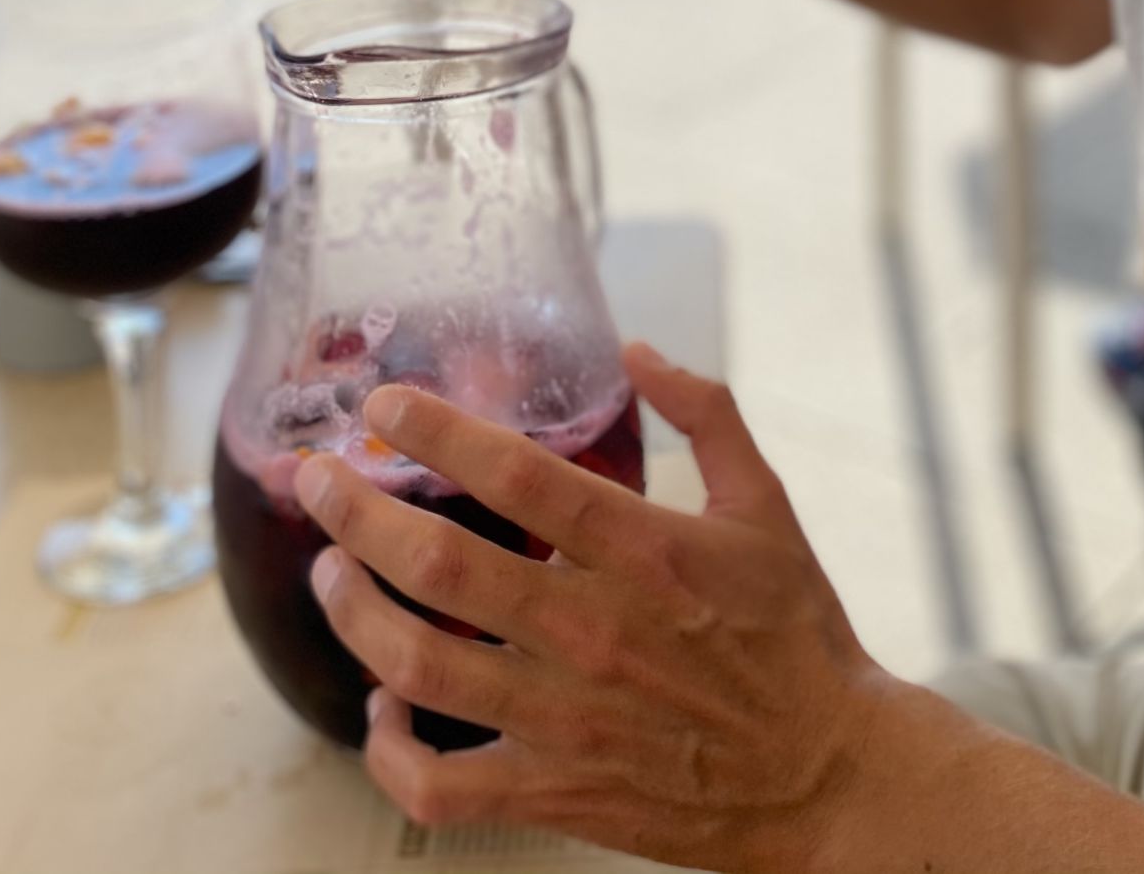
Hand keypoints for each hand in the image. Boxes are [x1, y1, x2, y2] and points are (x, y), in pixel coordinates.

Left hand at [295, 345, 912, 870]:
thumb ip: (707, 412)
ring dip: (354, 612)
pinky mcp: (556, 793)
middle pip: (442, 564)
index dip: (440, 433)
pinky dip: (389, 749)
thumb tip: (637, 349)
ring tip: (328, 573)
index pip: (519, 478)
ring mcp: (567, 719)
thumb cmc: (796, 635)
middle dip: (357, 513)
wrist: (829, 777)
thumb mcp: (767, 502)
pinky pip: (440, 785)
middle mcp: (594, 631)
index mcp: (646, 552)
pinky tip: (381, 703)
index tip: (384, 406)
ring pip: (420, 666)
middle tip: (315, 478)